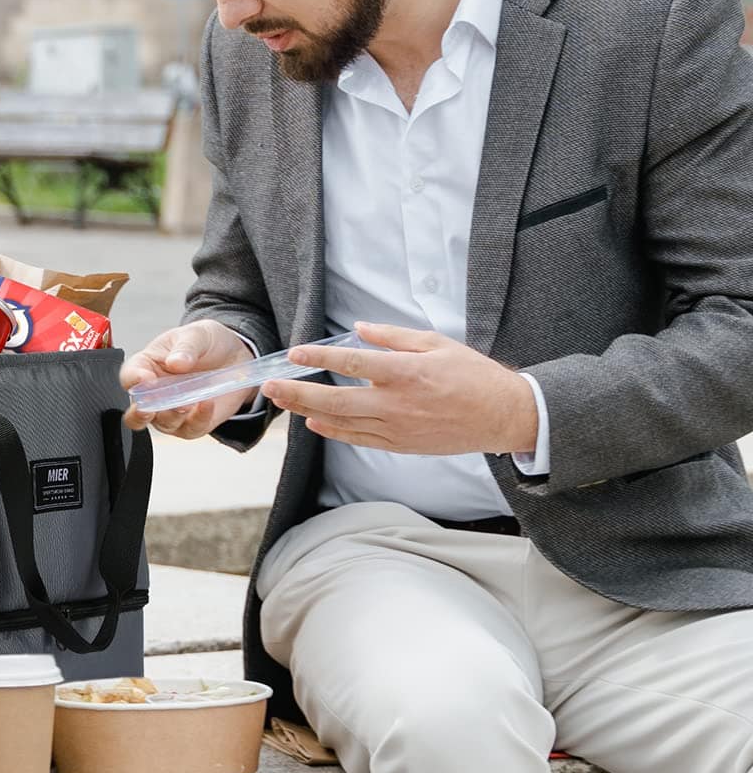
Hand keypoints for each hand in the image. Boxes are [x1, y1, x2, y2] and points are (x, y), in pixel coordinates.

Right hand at [120, 319, 259, 438]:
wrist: (236, 357)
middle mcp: (155, 393)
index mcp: (146, 366)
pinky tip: (207, 403)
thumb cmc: (207, 343)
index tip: (146, 379)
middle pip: (135, 413)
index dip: (134, 380)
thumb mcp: (197, 334)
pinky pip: (191, 428)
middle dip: (139, 414)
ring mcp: (172, 410)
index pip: (129, 377)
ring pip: (162, 424)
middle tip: (150, 407)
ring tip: (187, 402)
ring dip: (172, 415)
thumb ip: (186, 347)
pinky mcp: (193, 422)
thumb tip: (176, 362)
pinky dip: (198, 419)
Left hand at [261, 321, 539, 454]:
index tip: (295, 353)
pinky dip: (333, 431)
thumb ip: (394, 336)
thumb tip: (360, 327)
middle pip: (335, 399)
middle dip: (298, 392)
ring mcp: (397, 428)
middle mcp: (396, 403)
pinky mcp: (400, 445)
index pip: (351, 362)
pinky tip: (314, 422)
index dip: (319, 357)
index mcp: (405, 372)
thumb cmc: (472, 375)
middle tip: (270, 386)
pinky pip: (358, 439)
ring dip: (308, 411)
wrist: (501, 416)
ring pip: (342, 422)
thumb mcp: (437, 343)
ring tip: (283, 403)